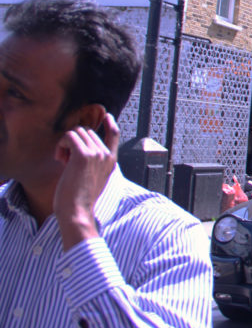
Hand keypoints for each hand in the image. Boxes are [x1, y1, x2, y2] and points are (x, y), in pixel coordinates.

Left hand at [53, 113, 118, 250]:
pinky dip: (61, 144)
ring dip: (65, 143)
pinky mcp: (83, 155)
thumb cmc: (79, 199)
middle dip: (74, 142)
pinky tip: (60, 159)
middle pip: (87, 132)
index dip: (110, 124)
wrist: (77, 211)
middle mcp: (106, 155)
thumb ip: (93, 164)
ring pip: (77, 132)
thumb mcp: (93, 179)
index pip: (114, 135)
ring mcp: (96, 154)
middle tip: (66, 160)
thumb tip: (79, 150)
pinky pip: (69, 136)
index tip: (107, 116)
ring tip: (63, 161)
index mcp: (110, 161)